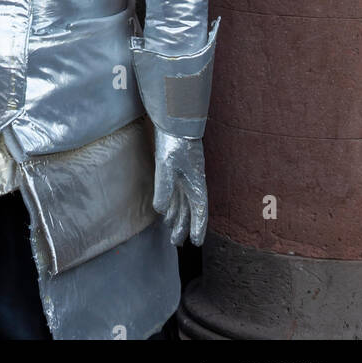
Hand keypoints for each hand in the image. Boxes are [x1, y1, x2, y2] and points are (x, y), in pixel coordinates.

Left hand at [152, 129, 206, 246]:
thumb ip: (164, 188)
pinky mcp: (176, 167)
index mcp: (196, 183)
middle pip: (190, 208)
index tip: (196, 243)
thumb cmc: (174, 143)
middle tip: (176, 242)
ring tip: (169, 228)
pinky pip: (176, 190)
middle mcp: (193, 181)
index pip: (199, 210)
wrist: (174, 120)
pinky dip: (172, 202)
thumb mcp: (167, 166)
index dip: (198, 227)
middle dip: (184, 226)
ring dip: (177, 215)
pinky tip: (165, 208)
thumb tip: (161, 210)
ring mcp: (185, 174)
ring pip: (182, 200)